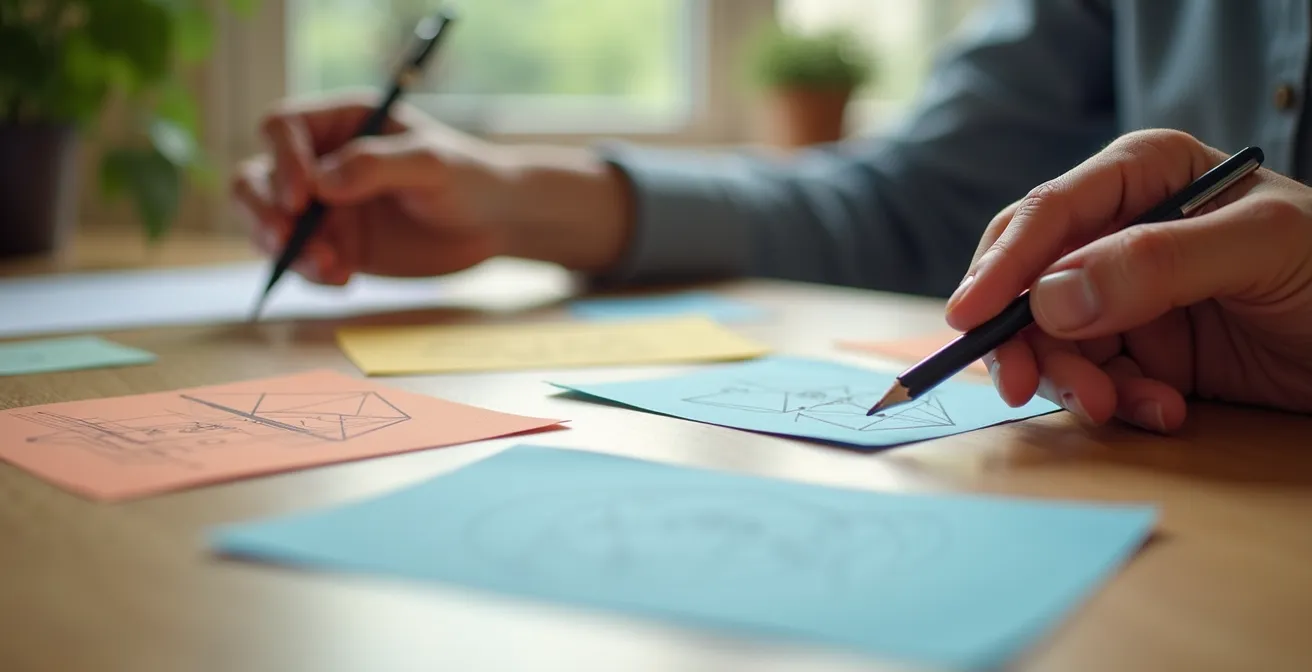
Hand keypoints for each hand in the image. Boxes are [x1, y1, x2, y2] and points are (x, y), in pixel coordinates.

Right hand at [230, 91, 518, 284]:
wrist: (496, 223)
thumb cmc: (469, 178)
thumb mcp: (430, 163)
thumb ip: (375, 165)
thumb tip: (321, 183)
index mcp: (340, 122)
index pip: (281, 128)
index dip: (283, 161)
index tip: (305, 197)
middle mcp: (321, 160)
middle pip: (257, 176)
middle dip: (262, 209)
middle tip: (286, 239)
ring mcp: (324, 206)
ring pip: (269, 222)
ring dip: (284, 249)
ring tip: (329, 268)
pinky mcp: (335, 245)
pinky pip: (300, 260)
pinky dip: (310, 273)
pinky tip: (344, 280)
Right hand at [944, 129, 1311, 432]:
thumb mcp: (1262, 249)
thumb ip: (1156, 263)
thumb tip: (1049, 299)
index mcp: (1143, 175)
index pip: (1049, 213)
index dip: (1002, 265)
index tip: (971, 317)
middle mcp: (1120, 231)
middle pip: (1028, 280)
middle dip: (1022, 337)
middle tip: (1025, 387)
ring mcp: (1124, 295)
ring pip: (1050, 340)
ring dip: (1074, 382)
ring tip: (1118, 410)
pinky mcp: (1140, 353)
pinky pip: (1093, 380)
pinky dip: (1117, 404)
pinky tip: (1164, 413)